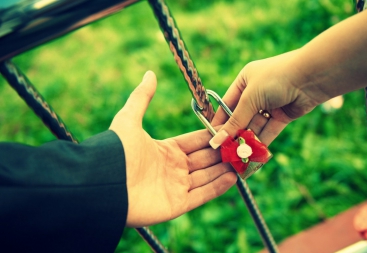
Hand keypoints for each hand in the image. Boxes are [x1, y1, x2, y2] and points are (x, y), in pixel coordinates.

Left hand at [109, 71, 236, 226]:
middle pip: (205, 159)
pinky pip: (202, 195)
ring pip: (207, 176)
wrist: (103, 185)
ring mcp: (175, 188)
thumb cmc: (116, 152)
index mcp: (165, 150)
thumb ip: (142, 97)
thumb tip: (150, 72)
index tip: (231, 129)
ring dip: (226, 169)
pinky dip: (218, 187)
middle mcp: (173, 169)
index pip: (195, 142)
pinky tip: (235, 177)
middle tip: (244, 145)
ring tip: (245, 160)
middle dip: (224, 152)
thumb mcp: (129, 119)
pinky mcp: (176, 204)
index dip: (212, 136)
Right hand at [210, 51, 324, 147]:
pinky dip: (262, 143)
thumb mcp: (250, 98)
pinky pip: (269, 131)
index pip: (227, 105)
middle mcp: (255, 93)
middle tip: (225, 153)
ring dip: (248, 141)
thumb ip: (235, 121)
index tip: (212, 140)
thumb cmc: (276, 78)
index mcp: (244, 81)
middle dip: (235, 135)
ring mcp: (270, 105)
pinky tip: (254, 155)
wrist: (311, 77)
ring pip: (255, 126)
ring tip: (239, 158)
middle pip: (241, 118)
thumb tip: (217, 140)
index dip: (220, 123)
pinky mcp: (283, 115)